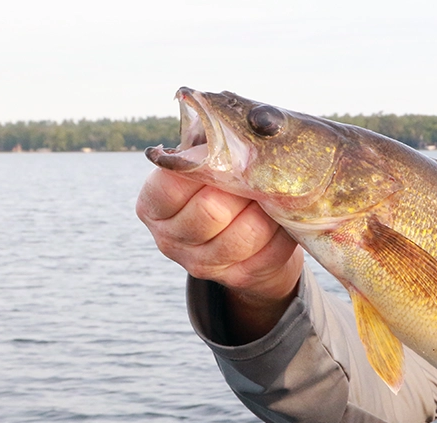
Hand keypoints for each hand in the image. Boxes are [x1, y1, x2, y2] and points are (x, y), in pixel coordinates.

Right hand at [136, 168, 303, 340]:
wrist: (244, 241)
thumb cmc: (221, 190)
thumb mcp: (204, 169)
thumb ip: (209, 152)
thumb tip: (237, 131)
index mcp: (153, 206)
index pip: (172, 184)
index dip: (207, 166)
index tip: (229, 153)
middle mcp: (170, 239)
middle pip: (212, 210)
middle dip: (243, 187)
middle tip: (261, 172)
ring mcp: (202, 264)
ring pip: (247, 232)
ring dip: (268, 208)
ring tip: (274, 192)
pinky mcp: (237, 278)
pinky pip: (272, 250)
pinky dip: (283, 229)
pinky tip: (282, 216)